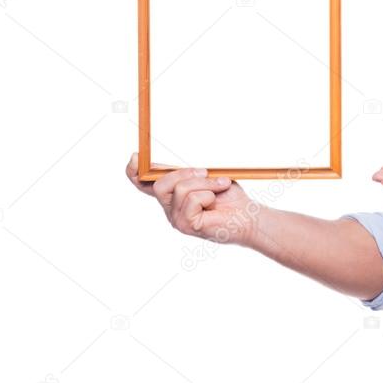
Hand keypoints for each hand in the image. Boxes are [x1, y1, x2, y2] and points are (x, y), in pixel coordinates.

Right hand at [125, 152, 258, 244]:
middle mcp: (169, 208)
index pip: (143, 184)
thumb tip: (156, 165)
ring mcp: (176, 219)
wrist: (248, 214)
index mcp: (171, 195)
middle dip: (185, 173)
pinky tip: (215, 203)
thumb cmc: (228, 195)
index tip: (135, 157)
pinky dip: (208, 194)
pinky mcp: (186, 225)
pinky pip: (192, 199)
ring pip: (180, 189)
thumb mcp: (203, 177)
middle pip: (160, 183)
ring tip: (219, 188)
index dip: (134, 172)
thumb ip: (181, 173)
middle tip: (206, 173)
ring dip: (205, 184)